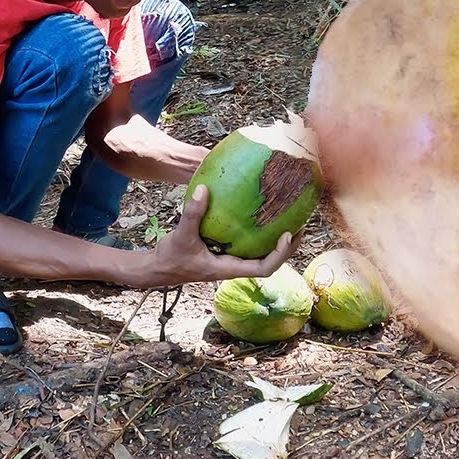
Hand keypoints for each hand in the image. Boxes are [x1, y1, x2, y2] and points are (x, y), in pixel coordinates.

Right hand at [140, 184, 302, 287]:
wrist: (157, 269)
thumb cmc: (170, 257)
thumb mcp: (181, 235)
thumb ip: (192, 213)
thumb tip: (203, 189)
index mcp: (229, 269)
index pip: (264, 268)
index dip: (280, 254)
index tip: (288, 234)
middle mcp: (234, 267)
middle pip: (270, 263)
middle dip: (287, 248)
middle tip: (301, 226)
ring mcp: (231, 261)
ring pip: (262, 255)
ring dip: (277, 242)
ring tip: (291, 220)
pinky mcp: (224, 254)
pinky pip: (248, 245)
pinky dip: (259, 234)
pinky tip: (261, 216)